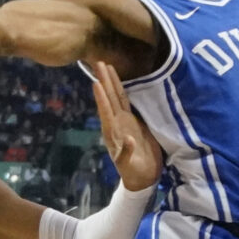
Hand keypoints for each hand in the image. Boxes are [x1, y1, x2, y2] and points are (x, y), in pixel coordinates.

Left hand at [91, 61, 163, 191]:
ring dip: (112, 82)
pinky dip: (125, 90)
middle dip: (104, 80)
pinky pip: (129, 102)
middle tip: (98, 62)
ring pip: (118, 97)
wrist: (142, 176)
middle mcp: (117, 123)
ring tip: (107, 66)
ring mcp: (125, 121)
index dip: (101, 98)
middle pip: (110, 98)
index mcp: (113, 132)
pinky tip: (121, 80)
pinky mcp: (135, 121)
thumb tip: (129, 139)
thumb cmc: (134, 172)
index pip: (106, 111)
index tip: (96, 82)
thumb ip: (127, 153)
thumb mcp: (129, 165)